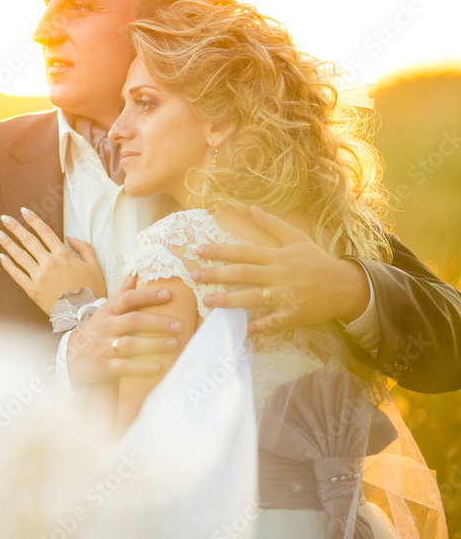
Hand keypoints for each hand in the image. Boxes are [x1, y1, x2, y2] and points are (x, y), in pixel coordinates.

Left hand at [0, 207, 106, 312]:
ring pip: (20, 255)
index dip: (33, 220)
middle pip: (29, 240)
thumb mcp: (94, 265)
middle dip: (15, 227)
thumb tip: (70, 237)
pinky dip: (8, 265)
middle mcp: (49, 263)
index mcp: (63, 254)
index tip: (24, 211)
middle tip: (5, 219)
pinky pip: (17, 275)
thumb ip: (83, 247)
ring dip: (8, 243)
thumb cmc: (91, 290)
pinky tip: (2, 257)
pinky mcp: (33, 290)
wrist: (84, 314)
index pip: (44, 231)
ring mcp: (39, 277)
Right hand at [67, 275, 184, 385]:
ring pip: (130, 344)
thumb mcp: (107, 310)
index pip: (128, 299)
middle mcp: (107, 327)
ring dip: (154, 344)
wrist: (75, 355)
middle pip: (133, 321)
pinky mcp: (105, 366)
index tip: (168, 294)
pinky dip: (141, 367)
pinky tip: (158, 366)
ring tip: (174, 344)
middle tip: (179, 325)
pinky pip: (125, 366)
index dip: (148, 296)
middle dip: (157, 323)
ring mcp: (105, 347)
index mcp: (109, 311)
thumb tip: (138, 272)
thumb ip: (123, 293)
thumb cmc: (99, 329)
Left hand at [192, 205, 370, 334]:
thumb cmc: (318, 261)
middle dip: (216, 274)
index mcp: (277, 256)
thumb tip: (252, 208)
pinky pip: (271, 322)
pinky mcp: (292, 314)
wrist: (345, 285)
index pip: (243, 252)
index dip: (220, 251)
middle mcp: (278, 274)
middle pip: (243, 273)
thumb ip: (273, 224)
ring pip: (252, 297)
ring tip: (207, 302)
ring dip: (228, 301)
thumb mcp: (297, 238)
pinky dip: (257, 327)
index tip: (199, 250)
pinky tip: (239, 331)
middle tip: (194, 275)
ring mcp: (284, 295)